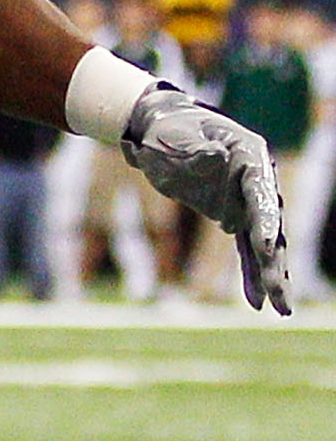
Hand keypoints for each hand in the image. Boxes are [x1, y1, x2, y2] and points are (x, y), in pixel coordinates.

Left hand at [120, 82, 290, 313]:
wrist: (158, 132)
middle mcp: (257, 180)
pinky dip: (250, 274)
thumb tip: (215, 158)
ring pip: (263, 244)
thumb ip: (196, 150)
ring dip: (270, 276)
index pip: (261, 194)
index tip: (267, 248)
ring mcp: (246, 200)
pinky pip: (245, 249)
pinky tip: (256, 302)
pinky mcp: (232, 214)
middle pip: (270, 226)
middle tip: (279, 294)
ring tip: (281, 310)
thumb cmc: (167, 130)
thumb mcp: (176, 137)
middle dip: (274, 262)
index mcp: (250, 156)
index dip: (266, 222)